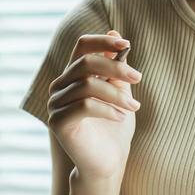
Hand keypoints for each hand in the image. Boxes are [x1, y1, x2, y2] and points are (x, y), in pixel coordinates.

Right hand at [48, 29, 142, 182]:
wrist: (109, 161)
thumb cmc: (115, 126)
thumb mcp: (120, 91)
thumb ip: (116, 66)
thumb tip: (115, 33)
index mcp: (73, 75)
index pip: (82, 46)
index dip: (102, 41)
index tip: (126, 44)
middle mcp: (60, 86)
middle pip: (85, 63)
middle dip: (116, 68)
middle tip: (138, 78)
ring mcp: (55, 104)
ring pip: (87, 85)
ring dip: (116, 94)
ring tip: (134, 108)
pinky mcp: (58, 123)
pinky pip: (84, 106)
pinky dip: (107, 109)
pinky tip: (120, 117)